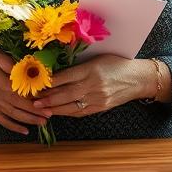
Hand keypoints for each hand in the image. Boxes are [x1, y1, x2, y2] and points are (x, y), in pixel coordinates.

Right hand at [0, 49, 50, 135]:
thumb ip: (12, 65)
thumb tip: (28, 73)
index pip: (17, 91)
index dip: (31, 97)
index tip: (45, 100)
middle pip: (17, 105)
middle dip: (34, 111)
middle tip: (49, 114)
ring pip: (12, 114)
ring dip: (28, 120)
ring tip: (42, 122)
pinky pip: (2, 120)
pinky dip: (13, 126)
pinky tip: (25, 131)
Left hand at [33, 55, 149, 116]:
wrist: (138, 78)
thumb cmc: (117, 64)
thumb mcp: (98, 59)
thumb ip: (80, 66)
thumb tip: (57, 73)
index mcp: (92, 69)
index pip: (66, 76)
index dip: (51, 82)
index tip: (37, 84)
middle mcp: (94, 84)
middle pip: (66, 93)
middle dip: (48, 98)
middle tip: (33, 101)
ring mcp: (98, 98)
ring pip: (71, 106)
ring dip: (54, 108)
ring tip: (41, 109)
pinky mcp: (101, 107)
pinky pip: (80, 112)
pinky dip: (67, 112)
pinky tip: (57, 112)